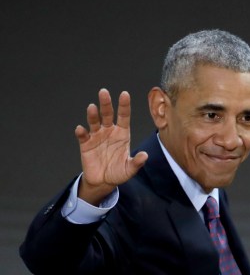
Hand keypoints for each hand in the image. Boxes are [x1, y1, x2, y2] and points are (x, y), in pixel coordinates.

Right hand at [75, 88, 147, 204]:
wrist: (103, 181)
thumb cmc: (118, 172)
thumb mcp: (130, 169)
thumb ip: (137, 162)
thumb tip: (145, 156)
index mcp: (122, 134)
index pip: (124, 117)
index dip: (124, 106)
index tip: (124, 94)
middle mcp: (109, 132)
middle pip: (108, 115)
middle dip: (106, 104)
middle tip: (104, 92)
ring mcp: (97, 136)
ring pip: (94, 122)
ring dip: (93, 115)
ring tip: (92, 108)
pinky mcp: (86, 144)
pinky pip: (83, 136)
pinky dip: (81, 132)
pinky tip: (80, 129)